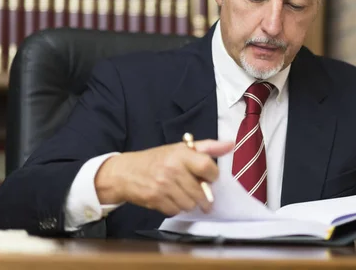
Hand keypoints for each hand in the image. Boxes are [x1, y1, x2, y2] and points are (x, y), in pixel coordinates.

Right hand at [94, 139, 233, 215]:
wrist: (125, 172)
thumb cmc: (156, 159)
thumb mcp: (181, 149)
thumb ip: (207, 147)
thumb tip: (230, 144)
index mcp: (181, 154)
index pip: (207, 167)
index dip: (213, 176)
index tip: (210, 178)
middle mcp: (172, 169)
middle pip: (200, 192)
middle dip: (203, 195)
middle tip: (199, 192)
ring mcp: (163, 185)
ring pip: (190, 204)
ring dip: (189, 202)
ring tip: (183, 194)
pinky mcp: (155, 199)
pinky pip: (176, 210)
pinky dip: (176, 207)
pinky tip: (170, 198)